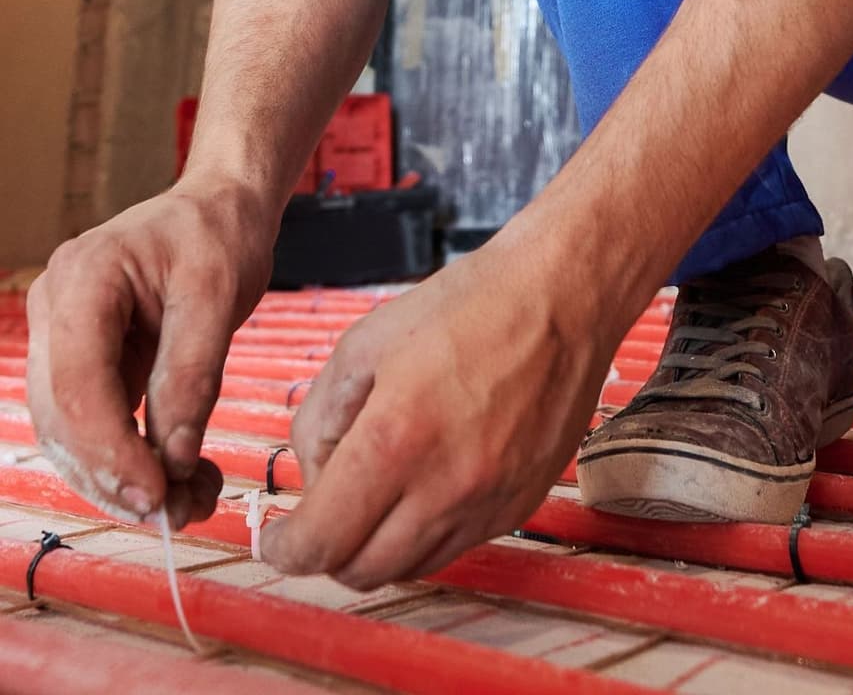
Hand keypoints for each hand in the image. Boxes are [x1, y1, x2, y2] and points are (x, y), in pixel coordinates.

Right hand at [26, 177, 274, 528]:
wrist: (223, 203)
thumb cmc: (221, 231)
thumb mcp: (220, 292)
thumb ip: (193, 372)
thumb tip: (176, 457)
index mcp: (81, 280)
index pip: (75, 385)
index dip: (110, 450)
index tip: (157, 493)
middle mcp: (56, 312)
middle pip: (63, 419)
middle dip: (116, 475)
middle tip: (178, 512)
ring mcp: (65, 339)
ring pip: (72, 433)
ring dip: (123, 479)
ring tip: (190, 504)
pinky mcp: (88, 362)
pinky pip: (97, 422)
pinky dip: (133, 459)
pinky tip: (183, 479)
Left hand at [259, 231, 623, 587]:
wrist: (564, 292)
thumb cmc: (470, 304)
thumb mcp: (366, 342)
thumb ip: (319, 418)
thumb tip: (315, 478)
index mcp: (397, 439)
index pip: (319, 542)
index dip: (284, 548)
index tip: (277, 537)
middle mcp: (447, 484)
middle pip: (361, 570)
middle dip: (328, 552)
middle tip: (325, 517)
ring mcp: (491, 499)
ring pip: (411, 567)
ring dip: (380, 546)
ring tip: (381, 494)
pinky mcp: (523, 501)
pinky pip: (459, 546)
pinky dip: (429, 532)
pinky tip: (429, 484)